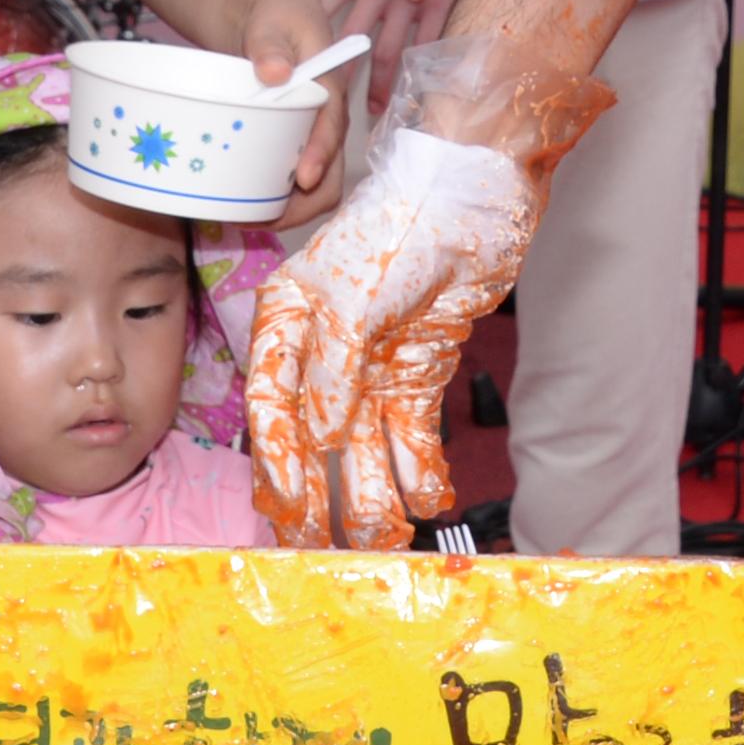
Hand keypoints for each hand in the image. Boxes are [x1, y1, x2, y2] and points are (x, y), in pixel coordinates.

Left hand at [227, 0, 347, 224]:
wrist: (271, 10)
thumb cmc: (275, 10)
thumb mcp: (272, 17)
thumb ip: (270, 42)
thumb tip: (275, 73)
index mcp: (328, 89)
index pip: (332, 129)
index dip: (320, 156)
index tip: (304, 178)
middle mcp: (324, 121)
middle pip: (331, 175)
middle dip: (301, 205)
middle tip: (257, 216)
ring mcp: (308, 135)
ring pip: (311, 188)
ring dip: (283, 209)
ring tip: (240, 218)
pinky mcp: (290, 141)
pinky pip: (288, 180)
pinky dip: (269, 198)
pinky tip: (236, 202)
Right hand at [245, 127, 535, 546]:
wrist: (473, 200)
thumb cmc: (399, 228)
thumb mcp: (351, 300)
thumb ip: (329, 374)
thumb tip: (313, 442)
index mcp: (287, 322)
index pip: (270, 405)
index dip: (276, 460)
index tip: (287, 507)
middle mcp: (322, 350)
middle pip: (313, 438)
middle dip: (320, 493)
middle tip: (325, 544)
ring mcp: (371, 363)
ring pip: (364, 445)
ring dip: (375, 491)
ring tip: (389, 534)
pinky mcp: (417, 370)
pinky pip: (410, 433)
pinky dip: (419, 467)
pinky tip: (430, 498)